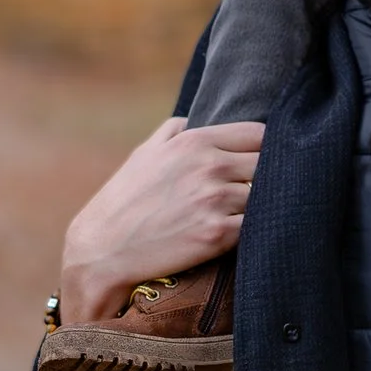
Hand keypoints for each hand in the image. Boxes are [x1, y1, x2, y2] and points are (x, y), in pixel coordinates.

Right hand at [60, 117, 264, 322]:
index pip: (259, 134)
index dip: (264, 147)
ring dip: (259, 205)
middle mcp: (209, 167)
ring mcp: (215, 201)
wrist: (102, 251)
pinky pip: (254, 226)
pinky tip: (237, 232)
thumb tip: (192, 119)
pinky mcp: (217, 235)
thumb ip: (172, 131)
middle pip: (268, 164)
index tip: (261, 160)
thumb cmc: (123, 201)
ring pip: (265, 196)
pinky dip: (252, 230)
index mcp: (194, 142)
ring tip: (245, 214)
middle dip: (266, 176)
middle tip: (257, 190)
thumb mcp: (143, 154)